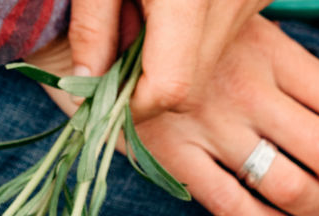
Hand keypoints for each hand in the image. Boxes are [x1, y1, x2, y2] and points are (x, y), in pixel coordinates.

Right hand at [29, 16, 318, 215]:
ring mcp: (210, 130)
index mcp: (267, 53)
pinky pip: (232, 207)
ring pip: (291, 187)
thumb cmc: (165, 26)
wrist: (93, 34)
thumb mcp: (238, 22)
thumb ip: (285, 55)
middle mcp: (246, 94)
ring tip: (318, 204)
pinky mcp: (174, 158)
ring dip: (316, 206)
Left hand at [68, 0, 268, 120]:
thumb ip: (91, 28)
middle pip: (191, 84)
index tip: (102, 96)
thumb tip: (87, 85)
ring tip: (142, 18)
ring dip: (172, 60)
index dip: (131, 104)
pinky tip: (170, 4)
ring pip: (209, 63)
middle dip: (149, 87)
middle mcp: (231, 2)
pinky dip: (194, 33)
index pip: (169, 89)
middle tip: (114, 59)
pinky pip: (223, 33)